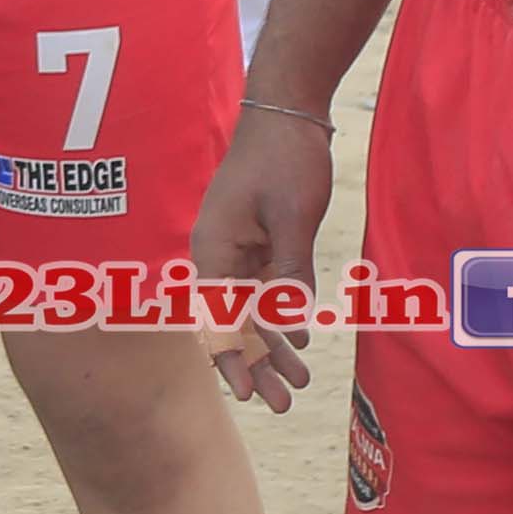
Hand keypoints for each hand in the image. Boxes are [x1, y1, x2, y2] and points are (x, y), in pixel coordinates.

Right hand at [190, 108, 334, 412]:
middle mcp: (220, 256)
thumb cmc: (283, 158)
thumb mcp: (292, 218)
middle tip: (284, 403)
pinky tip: (299, 342)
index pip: (216, 319)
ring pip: (254, 312)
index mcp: (213, 251)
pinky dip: (285, 317)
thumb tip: (293, 330)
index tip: (245, 395)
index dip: (230, 361)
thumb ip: (290, 274)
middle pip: (234, 323)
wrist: (288, 110)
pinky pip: (269, 291)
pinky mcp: (261, 244)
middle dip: (258, 365)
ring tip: (299, 382)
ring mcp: (240, 251)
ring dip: (275, 346)